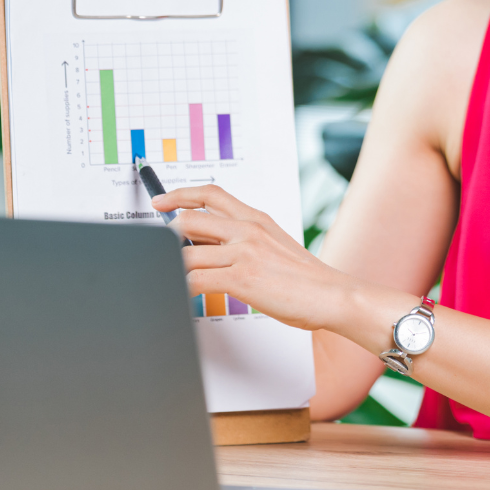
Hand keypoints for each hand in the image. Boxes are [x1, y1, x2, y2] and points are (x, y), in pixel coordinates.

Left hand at [152, 184, 355, 331]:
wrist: (332, 295)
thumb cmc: (305, 278)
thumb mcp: (274, 245)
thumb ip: (244, 239)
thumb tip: (210, 244)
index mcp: (255, 218)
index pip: (210, 194)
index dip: (180, 194)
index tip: (161, 201)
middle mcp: (247, 229)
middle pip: (190, 219)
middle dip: (167, 236)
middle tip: (157, 249)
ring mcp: (244, 252)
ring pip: (187, 252)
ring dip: (172, 267)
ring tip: (169, 278)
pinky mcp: (242, 278)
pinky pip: (196, 279)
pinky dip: (182, 288)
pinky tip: (182, 294)